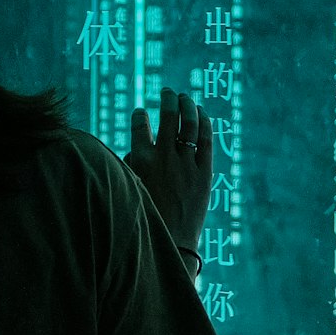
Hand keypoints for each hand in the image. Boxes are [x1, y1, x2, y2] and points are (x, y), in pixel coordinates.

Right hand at [122, 87, 212, 250]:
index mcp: (140, 161)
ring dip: (187, 106)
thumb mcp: (129, 189)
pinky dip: (204, 123)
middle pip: (168, 118)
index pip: (139, 127)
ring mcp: (186, 164)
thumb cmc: (146, 216)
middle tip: (168, 92)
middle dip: (168, 100)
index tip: (140, 113)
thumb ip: (129, 165)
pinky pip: (206, 140)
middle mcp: (164, 158)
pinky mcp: (204, 172)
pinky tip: (202, 113)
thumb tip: (134, 148)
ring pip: (188, 124)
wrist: (172, 242)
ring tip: (185, 97)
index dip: (139, 117)